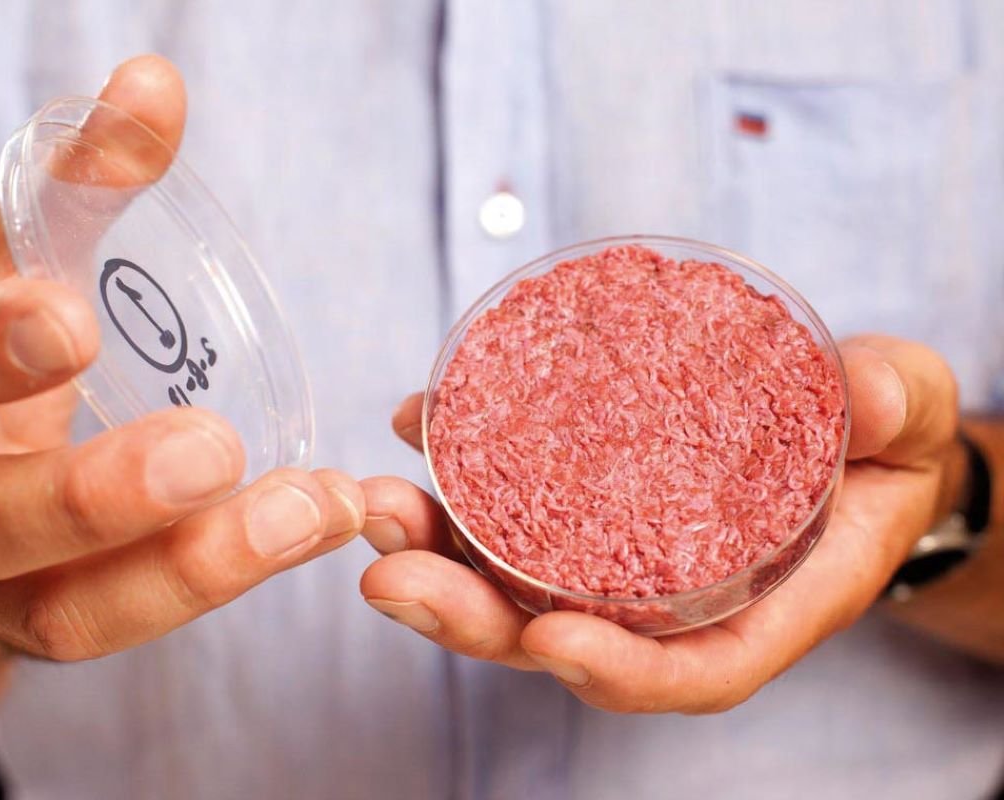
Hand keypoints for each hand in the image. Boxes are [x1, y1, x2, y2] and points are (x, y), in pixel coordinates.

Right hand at [0, 54, 364, 662]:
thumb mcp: (19, 267)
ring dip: (193, 568)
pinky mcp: (43, 630)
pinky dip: (223, 584)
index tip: (72, 317)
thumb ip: (79, 186)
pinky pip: (124, 629)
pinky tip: (313, 526)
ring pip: (62, 614)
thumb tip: (154, 82)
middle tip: (214, 448)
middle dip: (96, 494)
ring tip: (313, 508)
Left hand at [359, 336, 961, 711]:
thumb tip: (870, 397)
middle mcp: (672, 600)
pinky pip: (507, 512)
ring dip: (432, 554)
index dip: (617, 669)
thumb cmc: (883, 442)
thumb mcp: (907, 416)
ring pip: (513, 583)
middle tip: (392, 575)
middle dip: (471, 619)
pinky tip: (412, 427)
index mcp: (760, 606)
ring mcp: (618, 558)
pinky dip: (453, 479)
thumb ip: (894, 407)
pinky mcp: (585, 508)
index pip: (685, 669)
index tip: (547, 642)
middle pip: (562, 637)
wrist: (848, 428)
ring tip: (375, 507)